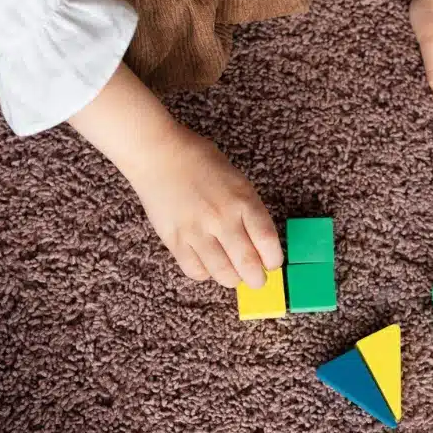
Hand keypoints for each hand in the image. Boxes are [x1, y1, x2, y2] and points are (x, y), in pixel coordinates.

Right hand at [123, 124, 282, 288]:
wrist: (158, 154)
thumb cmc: (201, 164)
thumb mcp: (238, 182)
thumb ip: (250, 213)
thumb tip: (260, 247)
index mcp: (243, 201)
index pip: (268, 243)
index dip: (273, 261)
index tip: (270, 264)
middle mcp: (222, 218)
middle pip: (248, 265)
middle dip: (256, 279)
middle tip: (255, 279)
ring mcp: (197, 231)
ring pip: (223, 274)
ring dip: (232, 279)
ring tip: (232, 273)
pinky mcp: (174, 240)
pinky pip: (195, 271)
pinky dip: (205, 274)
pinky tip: (207, 263)